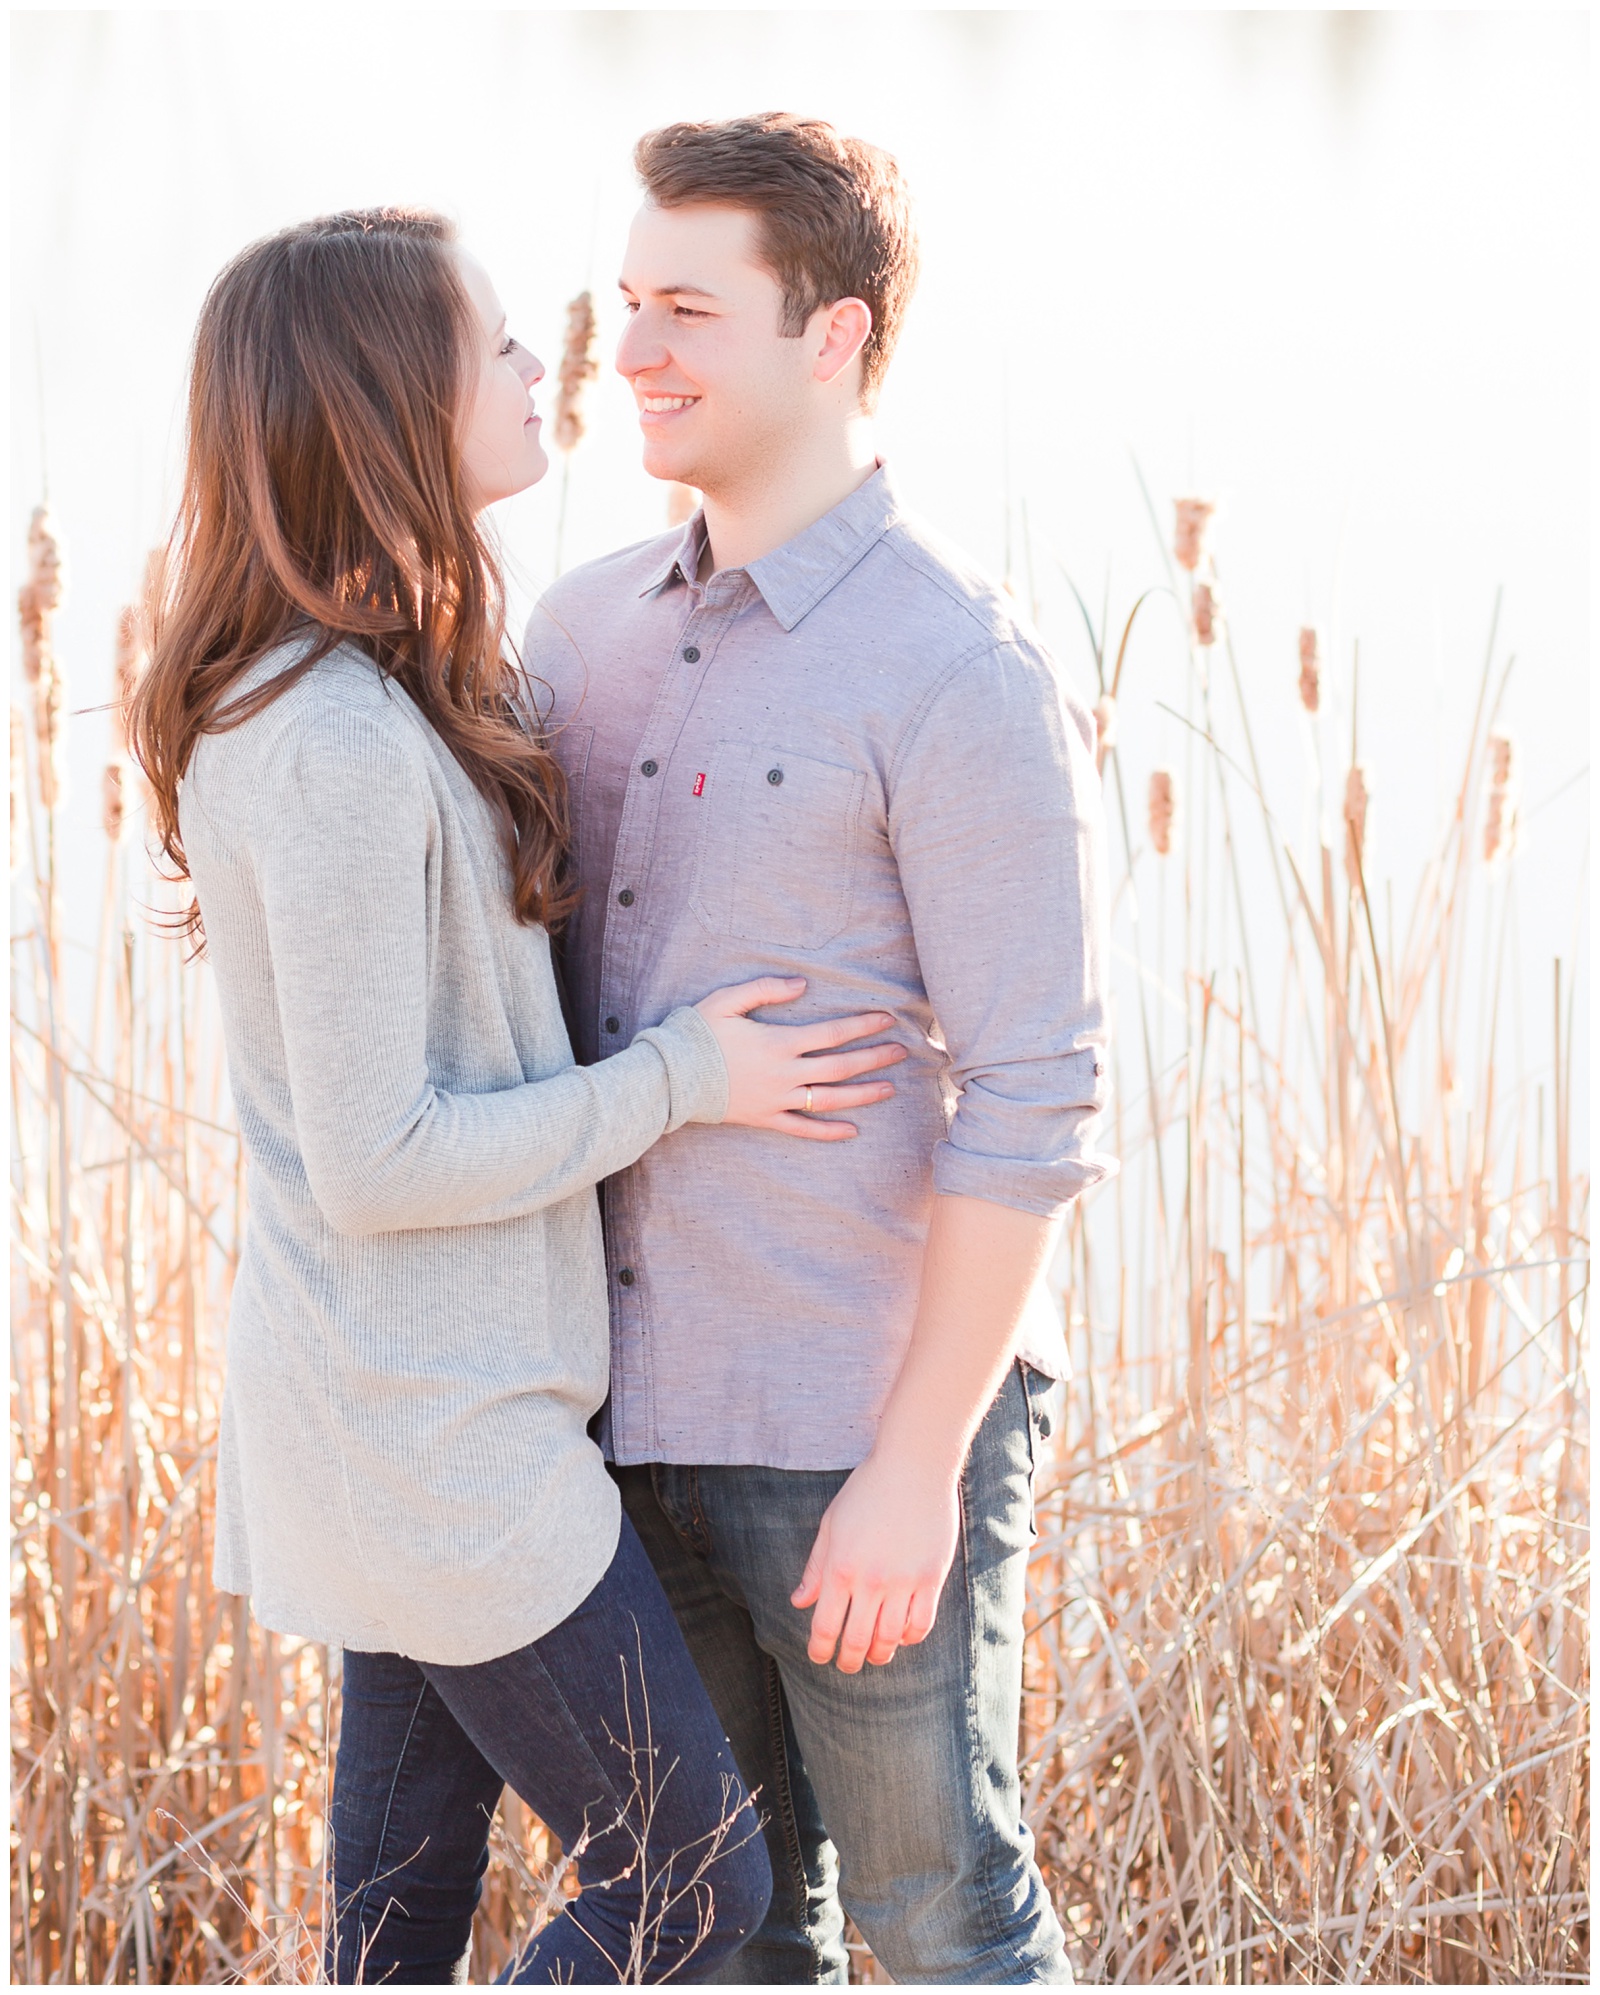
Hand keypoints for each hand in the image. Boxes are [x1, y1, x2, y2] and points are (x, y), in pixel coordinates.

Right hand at [695, 977, 904, 1143]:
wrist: (670, 1077)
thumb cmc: (697, 1034)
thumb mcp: (726, 1000)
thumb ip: (765, 989)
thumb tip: (802, 984)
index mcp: (779, 1042)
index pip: (833, 1033)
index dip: (862, 1026)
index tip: (887, 1020)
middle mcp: (785, 1073)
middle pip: (840, 1067)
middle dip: (873, 1058)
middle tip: (901, 1052)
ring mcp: (777, 1099)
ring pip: (830, 1099)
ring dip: (862, 1094)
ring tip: (890, 1089)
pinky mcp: (765, 1118)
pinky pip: (803, 1129)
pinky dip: (829, 1132)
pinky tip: (852, 1131)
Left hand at [791, 1450, 959, 1670]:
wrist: (913, 1466)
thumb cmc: (867, 1490)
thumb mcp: (831, 1524)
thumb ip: (816, 1568)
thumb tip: (800, 1602)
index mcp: (840, 1567)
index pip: (826, 1626)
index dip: (820, 1649)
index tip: (820, 1657)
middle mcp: (871, 1580)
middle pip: (857, 1640)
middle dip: (849, 1661)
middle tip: (847, 1666)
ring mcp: (904, 1581)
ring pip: (891, 1638)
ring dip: (880, 1654)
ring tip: (874, 1655)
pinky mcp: (932, 1578)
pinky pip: (921, 1623)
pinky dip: (911, 1638)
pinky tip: (903, 1637)